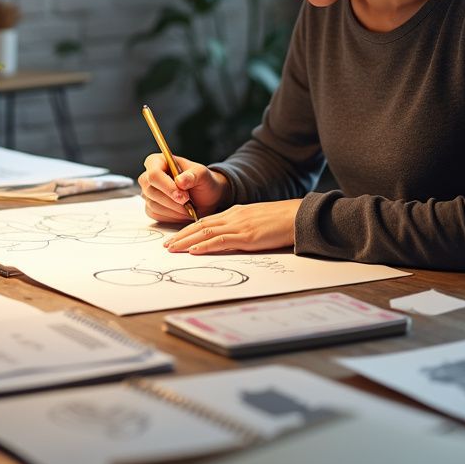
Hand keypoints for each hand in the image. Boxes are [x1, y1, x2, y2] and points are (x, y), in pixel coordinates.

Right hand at [137, 154, 231, 221]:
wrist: (204, 198)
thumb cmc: (202, 182)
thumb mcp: (203, 175)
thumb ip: (193, 175)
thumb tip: (180, 180)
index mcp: (157, 161)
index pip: (153, 174)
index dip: (167, 186)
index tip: (183, 196)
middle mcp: (148, 176)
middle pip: (151, 191)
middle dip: (172, 200)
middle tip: (189, 202)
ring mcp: (147, 193)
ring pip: (153, 205)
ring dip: (174, 210)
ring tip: (189, 207)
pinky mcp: (150, 208)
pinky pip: (156, 214)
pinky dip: (172, 216)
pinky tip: (182, 212)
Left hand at [162, 200, 299, 253]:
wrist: (297, 216)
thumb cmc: (280, 220)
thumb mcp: (255, 220)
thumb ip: (241, 227)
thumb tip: (228, 239)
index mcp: (235, 212)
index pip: (205, 220)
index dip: (188, 229)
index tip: (176, 237)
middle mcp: (233, 217)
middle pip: (200, 225)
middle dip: (181, 235)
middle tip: (167, 245)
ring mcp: (239, 226)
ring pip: (205, 232)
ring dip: (186, 241)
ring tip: (172, 249)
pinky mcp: (247, 236)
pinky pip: (221, 240)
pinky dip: (205, 245)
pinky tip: (194, 250)